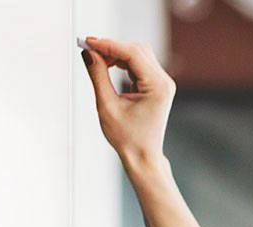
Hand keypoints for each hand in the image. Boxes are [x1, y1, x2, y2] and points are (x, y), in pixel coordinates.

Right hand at [79, 37, 175, 162]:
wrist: (142, 156)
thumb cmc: (127, 138)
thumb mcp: (107, 106)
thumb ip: (98, 76)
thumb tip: (88, 53)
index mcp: (157, 86)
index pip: (132, 54)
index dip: (109, 45)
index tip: (88, 42)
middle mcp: (164, 80)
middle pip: (137, 50)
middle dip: (112, 48)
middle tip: (89, 50)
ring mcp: (161, 82)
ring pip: (138, 55)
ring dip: (116, 54)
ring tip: (96, 61)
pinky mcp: (156, 85)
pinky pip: (138, 65)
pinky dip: (122, 62)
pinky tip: (107, 67)